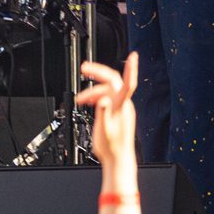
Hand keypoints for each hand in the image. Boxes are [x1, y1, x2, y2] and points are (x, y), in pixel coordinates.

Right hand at [75, 53, 138, 174]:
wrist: (117, 158)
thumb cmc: (111, 147)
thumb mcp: (103, 130)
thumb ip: (103, 113)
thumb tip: (103, 100)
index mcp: (122, 107)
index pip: (128, 84)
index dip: (131, 69)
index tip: (134, 56)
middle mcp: (124, 105)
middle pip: (113, 81)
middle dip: (98, 73)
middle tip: (84, 68)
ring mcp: (121, 108)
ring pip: (106, 90)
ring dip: (91, 91)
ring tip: (79, 99)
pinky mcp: (117, 112)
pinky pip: (106, 97)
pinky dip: (95, 97)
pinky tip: (87, 102)